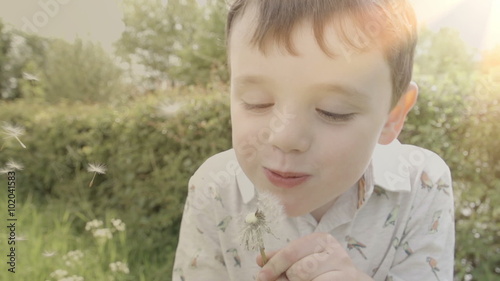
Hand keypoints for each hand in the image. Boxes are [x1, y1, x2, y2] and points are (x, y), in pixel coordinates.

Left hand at [255, 232, 372, 280]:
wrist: (349, 280)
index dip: (274, 265)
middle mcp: (335, 253)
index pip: (292, 251)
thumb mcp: (303, 257)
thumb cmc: (321, 268)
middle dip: (286, 279)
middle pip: (299, 270)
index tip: (261, 276)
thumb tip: (261, 259)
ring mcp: (344, 271)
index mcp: (321, 240)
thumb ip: (283, 257)